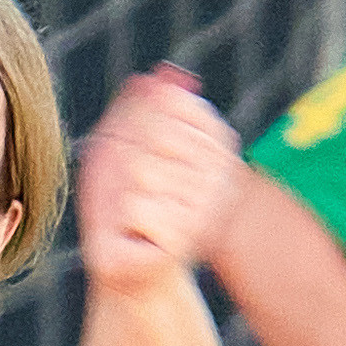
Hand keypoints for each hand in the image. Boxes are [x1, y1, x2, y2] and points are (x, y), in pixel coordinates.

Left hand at [75, 63, 245, 286]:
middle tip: (132, 189)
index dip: (133, 124)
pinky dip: (124, 219)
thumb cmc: (125, 202)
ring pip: (142, 170)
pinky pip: (135, 207)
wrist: (134, 271)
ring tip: (136, 213)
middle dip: (126, 159)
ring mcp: (209, 204)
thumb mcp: (124, 145)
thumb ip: (141, 105)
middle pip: (153, 134)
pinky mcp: (189, 237)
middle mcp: (222, 170)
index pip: (165, 102)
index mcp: (216, 141)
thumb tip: (158, 74)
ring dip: (125, 193)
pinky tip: (138, 233)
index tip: (133, 151)